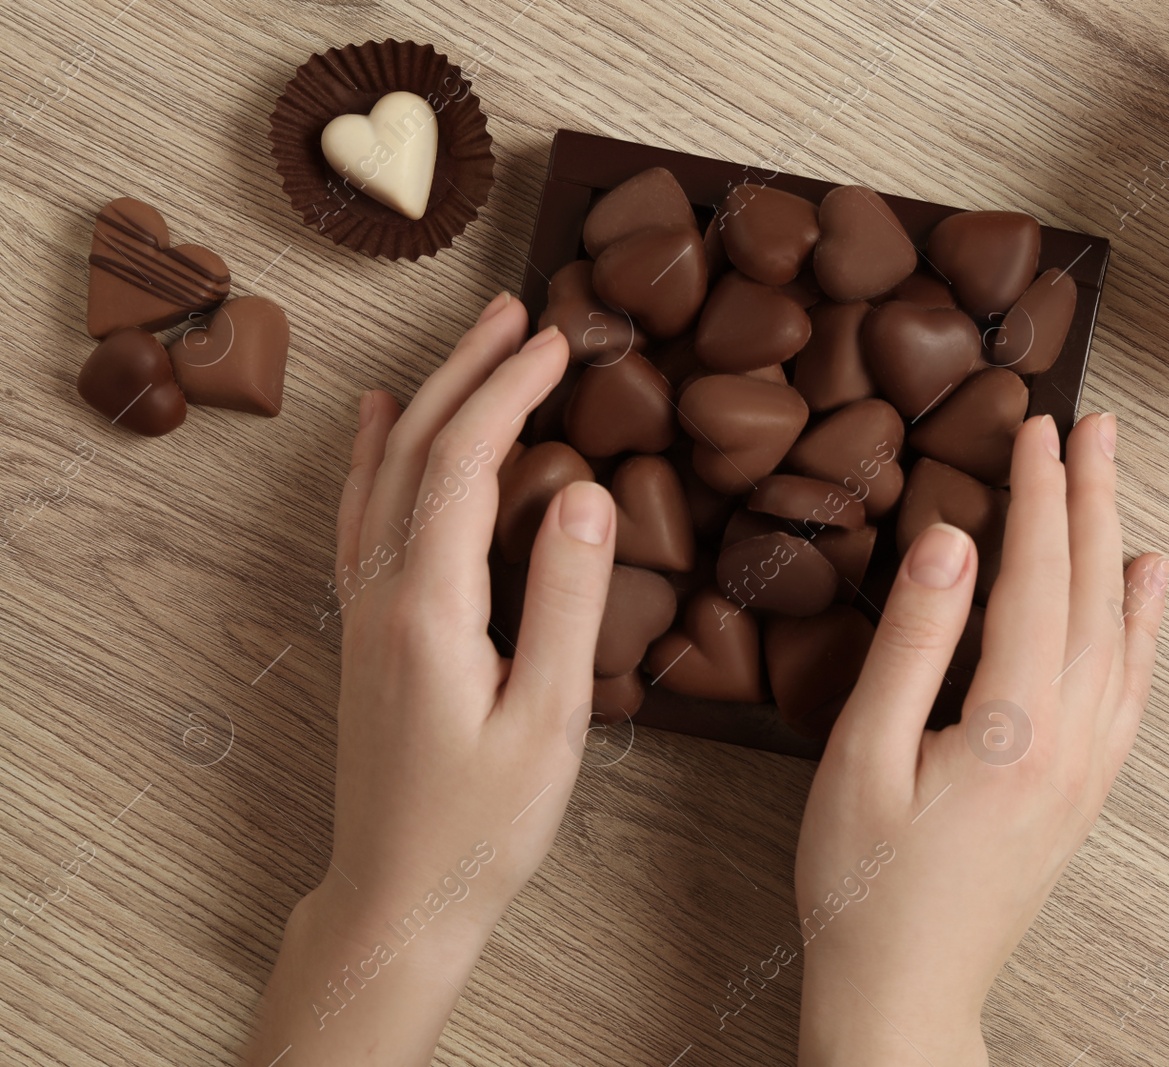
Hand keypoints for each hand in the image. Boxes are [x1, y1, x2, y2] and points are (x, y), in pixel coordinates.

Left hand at [243, 294, 615, 1065]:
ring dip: (428, 399)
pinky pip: (361, 514)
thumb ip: (564, 602)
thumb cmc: (482, 825)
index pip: (464, 463)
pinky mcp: (365, 631)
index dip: (510, 391)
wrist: (396, 896)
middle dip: (469, 372)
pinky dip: (375, 454)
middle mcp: (380, 593)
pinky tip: (383, 426)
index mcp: (429, 607)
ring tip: (469, 344)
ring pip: (382, 473)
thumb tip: (584, 492)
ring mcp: (363, 610)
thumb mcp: (549, 722)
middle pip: (416, 449)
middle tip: (517, 311)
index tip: (556, 340)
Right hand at [795, 413, 1168, 1065]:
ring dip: (1118, 546)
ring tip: (1118, 479)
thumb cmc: (864, 886)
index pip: (1038, 579)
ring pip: (1122, 634)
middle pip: (1094, 592)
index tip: (1035, 427)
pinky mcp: (1085, 792)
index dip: (1038, 496)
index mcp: (1013, 727)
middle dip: (1092, 497)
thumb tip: (949, 544)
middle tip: (1092, 424)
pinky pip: (1132, 688)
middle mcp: (1072, 741)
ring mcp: (1088, 770)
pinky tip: (1148, 588)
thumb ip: (911, 645)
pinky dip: (1145, 625)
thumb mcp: (860, 759)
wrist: (907, 993)